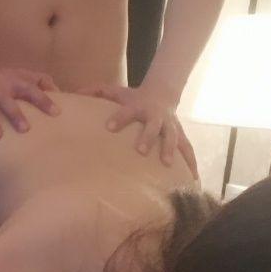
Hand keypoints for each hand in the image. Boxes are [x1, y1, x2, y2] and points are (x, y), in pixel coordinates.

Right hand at [0, 59, 59, 145]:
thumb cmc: (3, 77)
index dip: (44, 101)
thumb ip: (43, 82)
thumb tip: (61, 92)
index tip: (56, 113)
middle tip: (25, 129)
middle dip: (15, 115)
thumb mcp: (22, 75)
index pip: (32, 91)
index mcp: (14, 83)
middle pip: (7, 102)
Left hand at [79, 84, 197, 178]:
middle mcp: (157, 117)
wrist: (163, 93)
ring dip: (170, 150)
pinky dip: (193, 164)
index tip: (109, 127)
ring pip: (173, 138)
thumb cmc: (134, 97)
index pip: (128, 111)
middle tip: (141, 151)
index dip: (119, 118)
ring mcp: (171, 126)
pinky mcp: (180, 135)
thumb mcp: (117, 92)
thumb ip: (96, 92)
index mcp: (139, 106)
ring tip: (168, 164)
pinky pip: (188, 150)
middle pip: (153, 126)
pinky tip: (195, 179)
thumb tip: (75, 92)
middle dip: (148, 137)